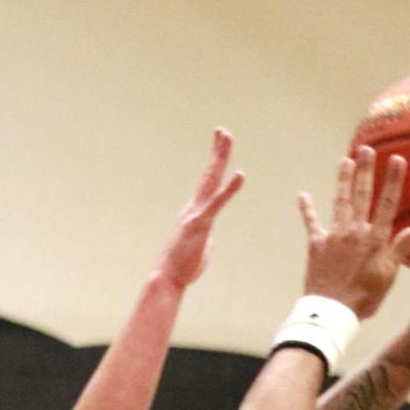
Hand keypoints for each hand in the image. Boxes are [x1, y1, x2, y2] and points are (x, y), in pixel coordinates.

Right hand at [157, 130, 244, 290]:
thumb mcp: (199, 250)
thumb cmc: (183, 268)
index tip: (220, 146)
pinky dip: (230, 189)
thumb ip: (205, 239)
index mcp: (195, 212)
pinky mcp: (201, 225)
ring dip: (219, 158)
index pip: (208, 184)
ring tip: (226, 137)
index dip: (215, 165)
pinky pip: (218, 204)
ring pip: (211, 181)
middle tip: (223, 131)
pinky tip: (241, 175)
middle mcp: (194, 207)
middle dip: (217, 152)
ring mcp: (196, 214)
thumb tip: (209, 238)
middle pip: (209, 174)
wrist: (168, 278)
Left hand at [298, 149, 409, 317]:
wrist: (332, 312)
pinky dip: (307, 209)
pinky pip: (311, 222)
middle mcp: (355, 232)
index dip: (392, 180)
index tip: (396, 158)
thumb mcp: (388, 277)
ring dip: (342, 180)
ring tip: (344, 161)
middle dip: (365, 171)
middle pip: (361, 196)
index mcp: (375, 240)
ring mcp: (334, 236)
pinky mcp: (316, 245)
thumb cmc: (364, 298)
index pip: (387, 204)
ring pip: (340, 201)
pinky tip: (302, 195)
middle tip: (366, 149)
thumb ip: (400, 251)